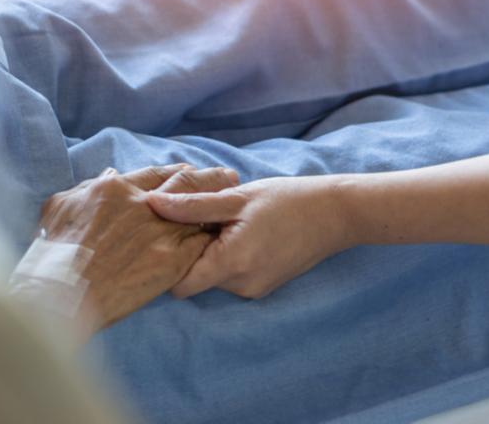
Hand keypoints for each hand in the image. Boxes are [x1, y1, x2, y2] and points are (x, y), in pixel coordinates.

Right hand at [37, 164, 238, 331]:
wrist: (62, 290)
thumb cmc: (53, 251)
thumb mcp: (60, 207)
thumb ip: (87, 188)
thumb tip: (110, 175)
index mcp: (116, 190)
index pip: (155, 175)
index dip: (175, 172)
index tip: (189, 170)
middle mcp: (143, 206)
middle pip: (186, 186)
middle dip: (209, 179)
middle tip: (228, 176)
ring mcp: (159, 233)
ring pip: (199, 212)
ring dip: (218, 205)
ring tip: (236, 198)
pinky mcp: (171, 262)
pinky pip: (201, 245)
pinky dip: (213, 237)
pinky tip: (224, 235)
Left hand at [147, 176, 351, 298]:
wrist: (336, 214)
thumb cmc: (287, 200)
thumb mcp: (236, 197)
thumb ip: (192, 204)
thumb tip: (152, 203)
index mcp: (232, 265)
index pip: (178, 284)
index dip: (166, 260)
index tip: (166, 233)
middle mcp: (241, 287)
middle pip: (194, 278)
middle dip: (188, 251)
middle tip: (195, 217)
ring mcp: (254, 290)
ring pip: (212, 276)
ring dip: (208, 251)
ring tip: (221, 221)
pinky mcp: (263, 286)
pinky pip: (230, 275)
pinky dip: (225, 256)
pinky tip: (237, 230)